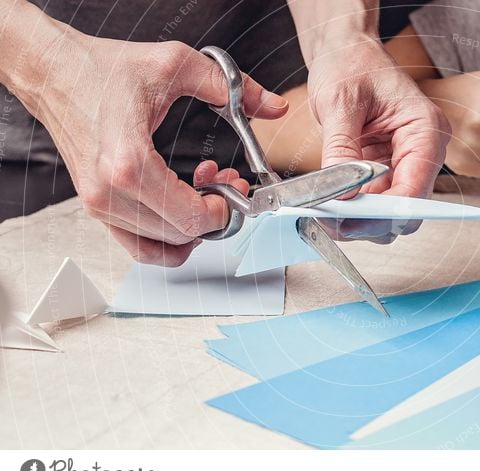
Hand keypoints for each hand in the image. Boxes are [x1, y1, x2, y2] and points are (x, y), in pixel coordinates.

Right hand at [18, 30, 286, 265]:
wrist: (54, 72)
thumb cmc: (102, 70)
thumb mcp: (175, 66)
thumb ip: (232, 88)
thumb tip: (273, 107)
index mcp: (128, 163)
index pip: (191, 218)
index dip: (225, 211)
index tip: (237, 189)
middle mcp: (109, 192)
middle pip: (181, 235)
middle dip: (216, 215)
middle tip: (228, 183)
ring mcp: (99, 204)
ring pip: (163, 245)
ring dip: (194, 224)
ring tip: (205, 185)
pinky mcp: (96, 207)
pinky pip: (140, 245)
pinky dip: (169, 238)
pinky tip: (183, 207)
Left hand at [305, 34, 449, 242]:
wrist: (345, 52)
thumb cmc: (350, 63)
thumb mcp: (340, 102)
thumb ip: (341, 150)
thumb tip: (342, 194)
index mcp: (426, 129)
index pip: (416, 190)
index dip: (384, 213)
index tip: (349, 220)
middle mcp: (424, 150)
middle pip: (407, 211)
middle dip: (370, 222)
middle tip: (330, 221)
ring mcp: (407, 163)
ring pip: (390, 214)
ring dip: (360, 220)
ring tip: (325, 213)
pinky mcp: (388, 170)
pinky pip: (375, 202)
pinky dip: (354, 210)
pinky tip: (330, 205)